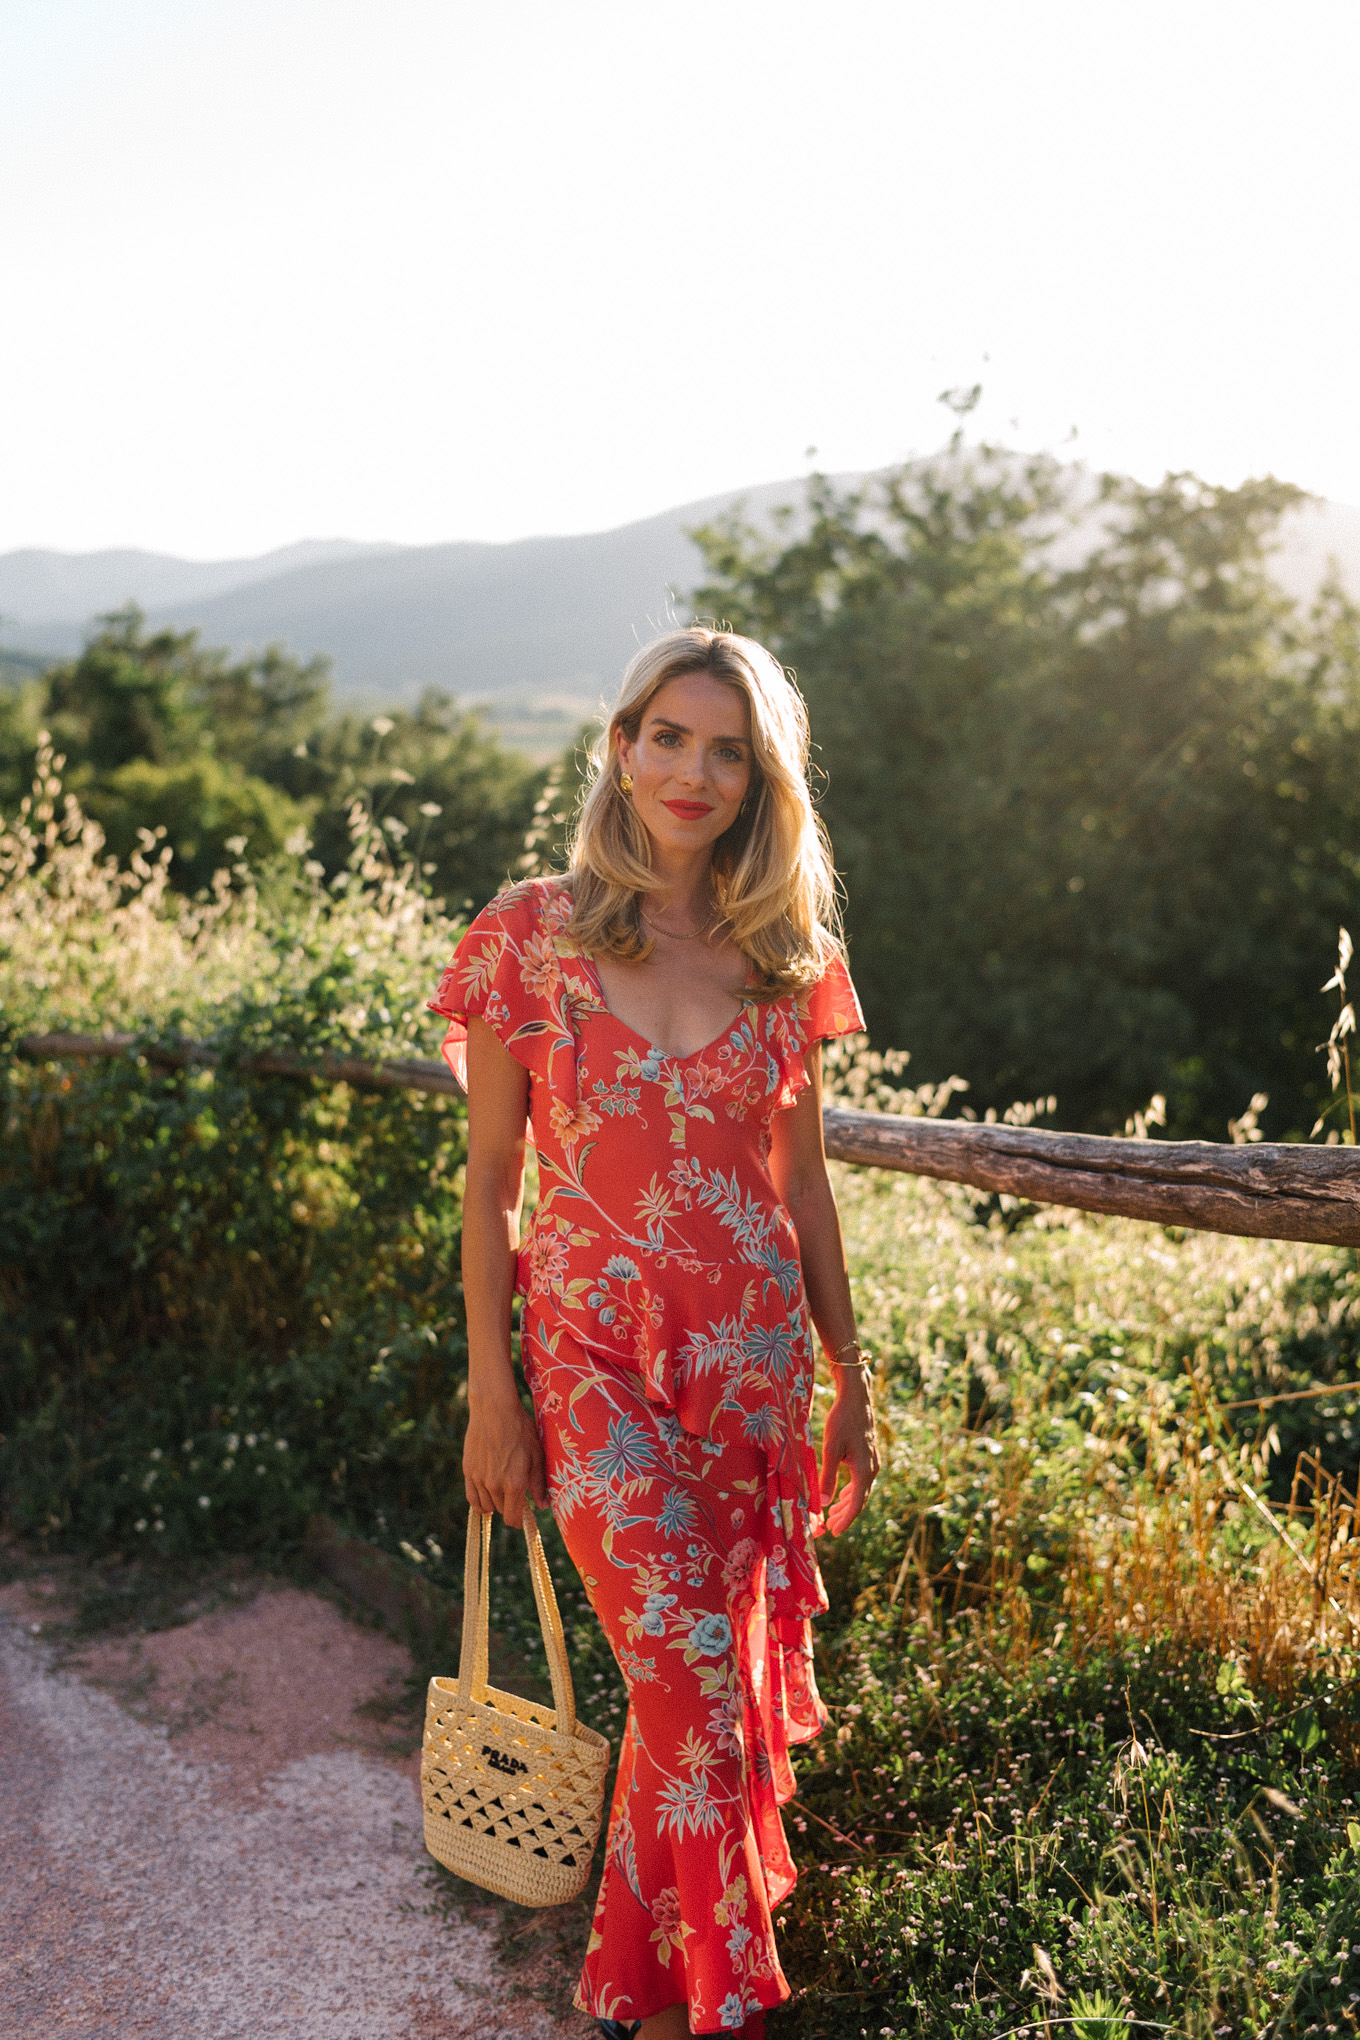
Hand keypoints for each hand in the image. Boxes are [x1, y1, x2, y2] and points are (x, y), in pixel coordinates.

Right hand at [463, 1384, 547, 1528]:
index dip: (518, 1521)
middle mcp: (494, 1484)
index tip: (522, 1516)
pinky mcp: (468, 1471)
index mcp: (514, 1483)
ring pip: (486, 1506)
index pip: (512, 1519)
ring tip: (502, 1488)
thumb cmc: (520, 1429)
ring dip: (495, 1502)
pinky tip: (486, 1494)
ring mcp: (479, 1479)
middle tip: (515, 1491)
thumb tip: (543, 1505)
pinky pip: (472, 1498)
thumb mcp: (536, 1455)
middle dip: (509, 1505)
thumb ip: (539, 1483)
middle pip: (501, 1511)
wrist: (494, 1409)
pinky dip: (479, 1501)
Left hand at [818, 1371, 878, 1536]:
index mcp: (864, 1470)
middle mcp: (872, 1468)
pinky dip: (851, 1490)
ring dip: (847, 1503)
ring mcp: (872, 1461)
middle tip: (831, 1527)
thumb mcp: (830, 1448)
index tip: (834, 1532)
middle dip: (845, 1515)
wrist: (855, 1397)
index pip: (856, 1504)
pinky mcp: (869, 1454)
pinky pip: (861, 1480)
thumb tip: (823, 1503)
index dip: (846, 1520)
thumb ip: (827, 1476)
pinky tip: (842, 1494)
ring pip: (861, 1490)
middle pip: (860, 1499)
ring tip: (833, 1514)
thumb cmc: (841, 1420)